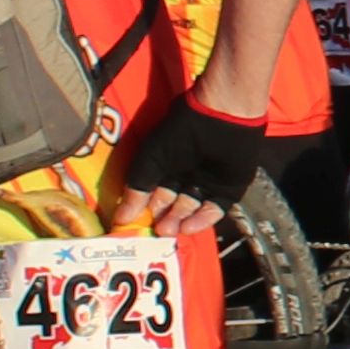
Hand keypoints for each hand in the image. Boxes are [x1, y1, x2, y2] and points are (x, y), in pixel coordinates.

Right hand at [111, 88, 271, 225]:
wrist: (221, 118)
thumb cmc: (180, 134)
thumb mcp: (150, 161)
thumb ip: (136, 190)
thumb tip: (121, 219)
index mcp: (166, 164)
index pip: (152, 193)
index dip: (142, 209)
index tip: (132, 226)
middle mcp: (186, 174)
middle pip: (172, 204)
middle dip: (162, 217)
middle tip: (155, 230)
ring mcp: (208, 182)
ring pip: (192, 209)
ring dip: (179, 221)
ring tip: (168, 230)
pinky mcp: (228, 189)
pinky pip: (214, 210)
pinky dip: (201, 220)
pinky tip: (188, 227)